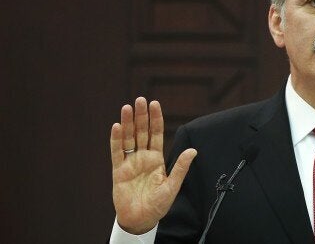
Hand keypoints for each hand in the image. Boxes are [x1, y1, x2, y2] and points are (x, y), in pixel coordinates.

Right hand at [110, 97, 196, 233]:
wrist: (142, 219)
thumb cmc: (159, 204)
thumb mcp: (173, 185)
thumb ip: (180, 167)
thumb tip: (193, 151)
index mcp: (157, 158)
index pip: (156, 134)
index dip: (155, 119)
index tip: (154, 104)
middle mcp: (143, 157)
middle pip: (141, 132)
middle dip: (141, 116)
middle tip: (140, 100)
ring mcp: (130, 162)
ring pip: (128, 138)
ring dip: (127, 123)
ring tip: (127, 107)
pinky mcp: (119, 171)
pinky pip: (117, 152)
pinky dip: (116, 140)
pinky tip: (116, 127)